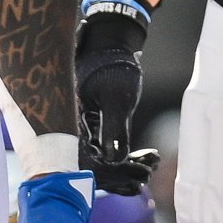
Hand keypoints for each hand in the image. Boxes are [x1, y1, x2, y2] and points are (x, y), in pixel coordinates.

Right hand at [74, 0, 160, 194]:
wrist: (110, 47)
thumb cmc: (113, 67)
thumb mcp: (117, 98)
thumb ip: (114, 128)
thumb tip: (115, 160)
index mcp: (71, 123)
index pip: (87, 162)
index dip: (113, 173)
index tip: (137, 175)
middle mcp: (72, 131)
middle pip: (93, 167)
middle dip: (123, 173)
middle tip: (149, 170)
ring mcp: (81, 132)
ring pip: (100, 162)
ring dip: (126, 168)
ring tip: (151, 163)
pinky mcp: (91, 131)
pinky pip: (104, 153)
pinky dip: (124, 159)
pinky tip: (144, 160)